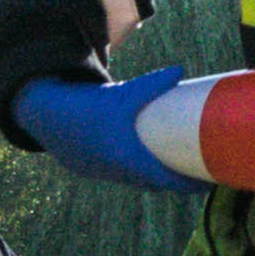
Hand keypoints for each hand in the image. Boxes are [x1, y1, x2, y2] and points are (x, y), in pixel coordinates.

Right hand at [13, 67, 204, 194]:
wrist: (45, 116)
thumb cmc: (88, 104)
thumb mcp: (121, 94)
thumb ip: (151, 84)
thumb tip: (180, 70)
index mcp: (128, 158)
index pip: (166, 180)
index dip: (189, 185)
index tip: (209, 183)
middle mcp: (118, 171)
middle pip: (156, 183)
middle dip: (178, 181)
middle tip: (202, 173)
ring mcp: (104, 172)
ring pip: (138, 181)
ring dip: (158, 179)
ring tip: (180, 169)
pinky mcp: (93, 170)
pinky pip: (122, 175)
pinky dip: (137, 173)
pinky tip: (147, 166)